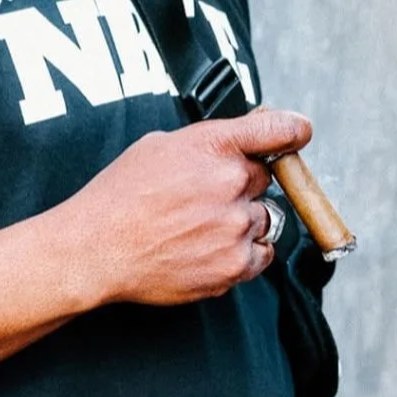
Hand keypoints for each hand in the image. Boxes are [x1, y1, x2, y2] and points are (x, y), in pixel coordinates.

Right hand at [62, 108, 312, 306]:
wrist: (98, 248)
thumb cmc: (121, 194)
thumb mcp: (160, 145)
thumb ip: (209, 142)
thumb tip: (244, 139)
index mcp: (214, 146)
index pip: (278, 130)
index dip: (293, 131)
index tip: (299, 133)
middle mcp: (231, 184)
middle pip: (266, 179)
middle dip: (243, 184)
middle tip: (209, 195)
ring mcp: (235, 228)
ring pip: (265, 218)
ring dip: (243, 220)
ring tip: (201, 226)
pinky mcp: (234, 266)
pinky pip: (262, 255)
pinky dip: (245, 252)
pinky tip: (211, 247)